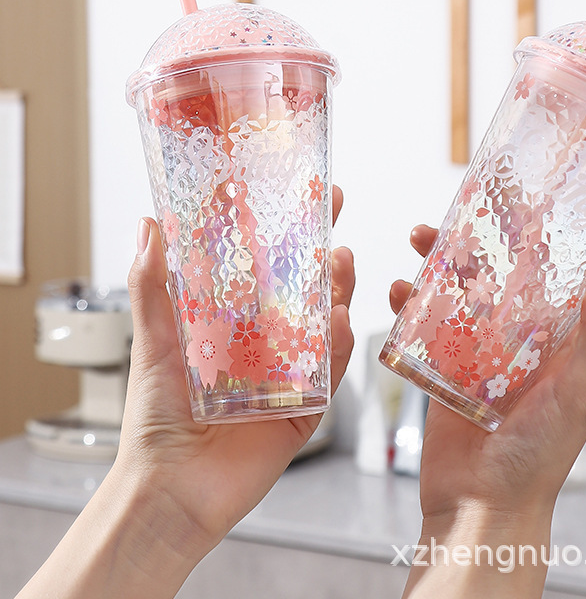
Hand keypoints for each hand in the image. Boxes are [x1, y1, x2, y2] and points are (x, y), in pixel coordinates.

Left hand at [18, 186, 353, 598]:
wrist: (173, 489)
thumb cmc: (158, 416)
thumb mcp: (153, 341)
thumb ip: (152, 285)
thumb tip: (149, 223)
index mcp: (235, 322)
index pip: (265, 265)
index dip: (282, 228)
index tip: (295, 190)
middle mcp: (268, 342)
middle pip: (305, 286)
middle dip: (322, 245)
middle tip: (333, 208)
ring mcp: (292, 373)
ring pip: (326, 322)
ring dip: (338, 288)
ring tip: (341, 258)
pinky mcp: (309, 407)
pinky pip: (331, 372)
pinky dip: (339, 346)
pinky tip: (341, 320)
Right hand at [391, 224, 585, 596]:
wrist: (480, 504)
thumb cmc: (539, 457)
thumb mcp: (577, 390)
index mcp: (572, 337)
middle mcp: (532, 334)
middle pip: (524, 265)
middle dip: (507, 228)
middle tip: (488, 193)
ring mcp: (490, 345)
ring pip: (471, 283)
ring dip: (445, 256)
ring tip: (420, 235)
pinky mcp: (452, 360)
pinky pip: (431, 318)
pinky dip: (412, 300)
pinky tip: (396, 289)